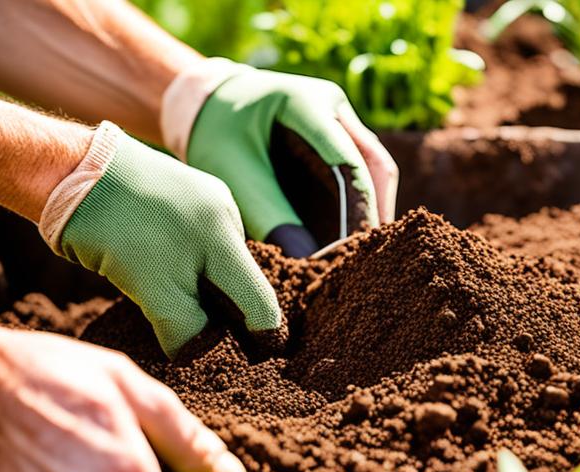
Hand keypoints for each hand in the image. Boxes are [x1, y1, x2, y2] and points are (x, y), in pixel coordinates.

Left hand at [41, 121, 281, 357]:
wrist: (66, 168)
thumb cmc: (110, 227)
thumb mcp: (152, 289)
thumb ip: (186, 327)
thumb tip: (199, 353)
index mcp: (227, 237)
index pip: (261, 301)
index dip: (259, 336)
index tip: (246, 359)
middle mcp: (224, 214)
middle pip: (239, 282)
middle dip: (223, 312)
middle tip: (195, 333)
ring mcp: (203, 199)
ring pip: (214, 262)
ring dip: (198, 288)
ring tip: (164, 299)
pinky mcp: (179, 192)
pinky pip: (193, 240)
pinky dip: (180, 264)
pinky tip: (152, 269)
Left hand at [164, 62, 398, 255]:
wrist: (204, 105)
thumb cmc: (214, 133)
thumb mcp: (234, 176)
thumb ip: (270, 217)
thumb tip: (306, 260)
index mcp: (307, 103)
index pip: (349, 161)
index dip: (359, 207)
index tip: (356, 248)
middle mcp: (334, 107)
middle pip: (375, 165)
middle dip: (376, 212)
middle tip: (371, 258)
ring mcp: (340, 121)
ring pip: (376, 170)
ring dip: (374, 210)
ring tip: (366, 254)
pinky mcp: (339, 139)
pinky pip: (362, 174)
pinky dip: (362, 205)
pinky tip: (355, 238)